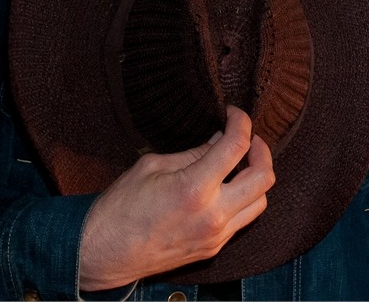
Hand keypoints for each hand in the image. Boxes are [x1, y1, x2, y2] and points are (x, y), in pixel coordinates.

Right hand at [77, 105, 274, 291]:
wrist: (103, 254)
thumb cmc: (120, 208)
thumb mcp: (152, 167)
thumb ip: (192, 153)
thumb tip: (219, 140)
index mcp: (195, 189)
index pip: (237, 146)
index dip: (241, 122)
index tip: (234, 114)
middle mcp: (213, 216)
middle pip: (264, 177)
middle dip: (262, 150)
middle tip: (249, 137)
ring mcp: (216, 236)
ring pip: (261, 202)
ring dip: (258, 177)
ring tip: (242, 162)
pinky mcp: (213, 248)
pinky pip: (243, 220)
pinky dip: (245, 199)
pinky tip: (229, 186)